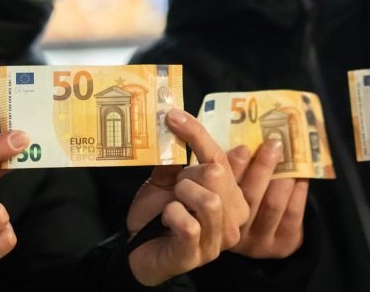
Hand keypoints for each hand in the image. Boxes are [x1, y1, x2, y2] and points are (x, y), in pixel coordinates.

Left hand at [126, 109, 248, 285]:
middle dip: (187, 176)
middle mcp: (234, 217)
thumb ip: (176, 156)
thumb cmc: (157, 213)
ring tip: (172, 205)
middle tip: (175, 188)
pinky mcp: (197, 255)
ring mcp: (218, 240)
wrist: (135, 248)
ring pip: (209, 201)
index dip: (197, 133)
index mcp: (232, 194)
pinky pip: (190, 226)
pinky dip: (172, 216)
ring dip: (180, 197)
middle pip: (216, 174)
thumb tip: (175, 119)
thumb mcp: (167, 179)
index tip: (173, 115)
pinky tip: (166, 221)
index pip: (221, 156)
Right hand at [224, 142, 308, 258]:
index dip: (234, 168)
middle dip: (263, 167)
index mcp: (215, 216)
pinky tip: (300, 174)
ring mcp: (258, 242)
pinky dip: (298, 190)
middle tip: (274, 144)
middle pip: (248, 197)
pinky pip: (292, 213)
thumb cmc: (239, 201)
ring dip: (282, 176)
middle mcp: (234, 234)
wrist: (263, 238)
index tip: (245, 147)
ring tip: (289, 155)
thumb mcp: (225, 186)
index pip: (221, 190)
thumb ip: (228, 169)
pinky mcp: (281, 245)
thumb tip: (244, 147)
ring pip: (272, 204)